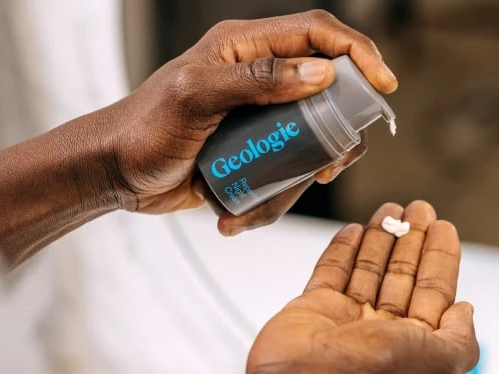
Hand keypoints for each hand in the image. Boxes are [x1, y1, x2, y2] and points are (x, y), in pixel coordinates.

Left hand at [103, 10, 396, 235]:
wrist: (114, 173)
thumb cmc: (143, 128)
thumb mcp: (195, 98)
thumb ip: (256, 80)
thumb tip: (321, 73)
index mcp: (244, 48)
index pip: (316, 33)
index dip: (357, 52)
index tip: (384, 84)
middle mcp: (258, 77)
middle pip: (326, 90)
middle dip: (338, 130)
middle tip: (333, 161)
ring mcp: (258, 116)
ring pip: (311, 139)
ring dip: (302, 175)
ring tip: (275, 198)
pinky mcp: (254, 151)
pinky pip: (287, 169)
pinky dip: (276, 197)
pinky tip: (239, 214)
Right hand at [247, 201, 478, 373]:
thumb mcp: (444, 360)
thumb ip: (460, 336)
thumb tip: (465, 312)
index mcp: (416, 347)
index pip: (434, 293)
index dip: (441, 259)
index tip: (444, 227)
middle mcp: (382, 334)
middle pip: (402, 276)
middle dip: (413, 240)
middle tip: (419, 208)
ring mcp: (346, 321)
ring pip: (368, 270)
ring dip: (381, 237)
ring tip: (390, 208)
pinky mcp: (314, 310)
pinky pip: (331, 272)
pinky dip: (342, 250)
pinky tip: (354, 230)